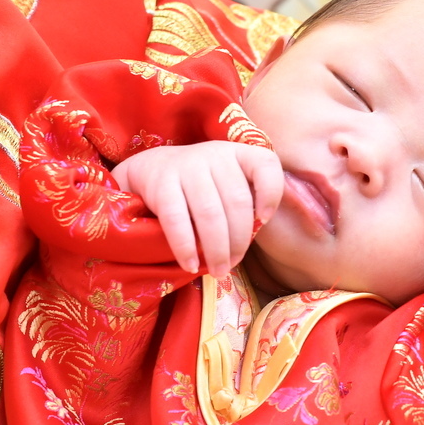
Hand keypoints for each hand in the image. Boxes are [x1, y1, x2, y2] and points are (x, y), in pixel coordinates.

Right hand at [114, 141, 284, 274]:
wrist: (152, 168)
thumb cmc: (200, 185)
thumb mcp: (226, 181)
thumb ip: (245, 200)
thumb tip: (253, 239)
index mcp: (238, 153)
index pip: (265, 165)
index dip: (271, 194)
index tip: (264, 219)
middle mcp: (215, 155)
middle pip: (237, 202)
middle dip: (239, 241)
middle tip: (233, 264)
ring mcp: (187, 166)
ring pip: (209, 214)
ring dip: (216, 250)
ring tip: (218, 271)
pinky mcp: (162, 183)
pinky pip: (177, 220)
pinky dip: (185, 247)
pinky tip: (190, 265)